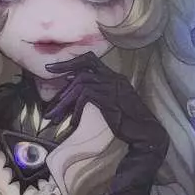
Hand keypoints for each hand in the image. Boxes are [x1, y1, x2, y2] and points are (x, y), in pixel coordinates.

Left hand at [46, 52, 168, 162]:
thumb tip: (72, 85)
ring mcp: (113, 87)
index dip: (72, 61)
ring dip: (65, 99)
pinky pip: (86, 97)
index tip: (54, 67)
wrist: (146, 133)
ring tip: (54, 115)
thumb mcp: (109, 104)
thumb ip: (95, 94)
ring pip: (81, 83)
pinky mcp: (111, 99)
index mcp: (114, 77)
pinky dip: (75, 110)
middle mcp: (114, 78)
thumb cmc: (128, 121)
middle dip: (65, 66)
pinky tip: (72, 123)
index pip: (91, 60)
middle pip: (86, 64)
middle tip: (48, 71)